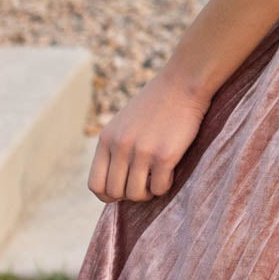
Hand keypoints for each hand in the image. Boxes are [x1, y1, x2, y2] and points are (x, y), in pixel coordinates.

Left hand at [88, 72, 211, 202]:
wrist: (182, 85)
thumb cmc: (156, 105)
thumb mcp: (125, 123)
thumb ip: (116, 148)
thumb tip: (115, 183)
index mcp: (106, 139)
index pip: (96, 184)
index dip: (109, 195)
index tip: (124, 189)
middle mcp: (120, 146)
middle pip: (115, 192)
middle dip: (131, 194)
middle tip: (145, 184)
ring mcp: (142, 151)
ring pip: (136, 194)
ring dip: (148, 193)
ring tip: (157, 180)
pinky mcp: (165, 155)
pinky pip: (158, 188)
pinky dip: (164, 187)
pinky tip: (170, 173)